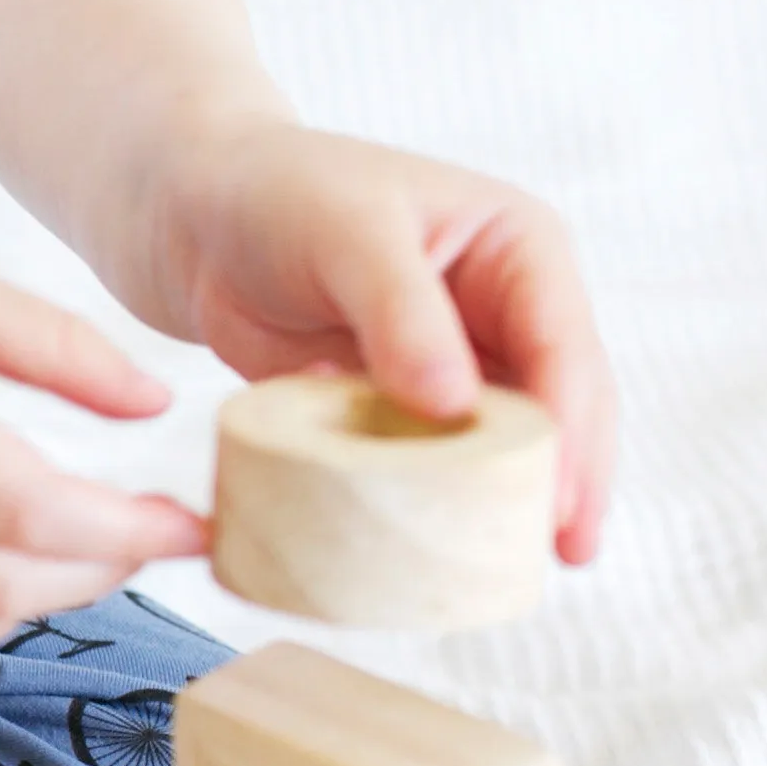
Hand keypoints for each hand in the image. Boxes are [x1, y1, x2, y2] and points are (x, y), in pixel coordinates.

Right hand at [0, 202, 205, 663]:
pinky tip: (19, 559)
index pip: (25, 511)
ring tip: (95, 539)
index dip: (126, 531)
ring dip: (48, 597)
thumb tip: (156, 405)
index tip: (193, 521)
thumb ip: (55, 344)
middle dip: (101, 572)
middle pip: (0, 585)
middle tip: (157, 531)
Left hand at [143, 120, 616, 563]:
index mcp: (517, 249)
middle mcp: (502, 309)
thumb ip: (402, 315)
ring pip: (499, 444)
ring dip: (504, 502)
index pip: (564, 346)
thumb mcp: (348, 235)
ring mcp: (453, 363)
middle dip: (564, 481)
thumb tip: (455, 407)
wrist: (195, 215)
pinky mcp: (398, 404)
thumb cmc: (280, 195)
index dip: (571, 429)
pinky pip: (429, 462)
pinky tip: (435, 550)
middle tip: (563, 555)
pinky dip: (432, 501)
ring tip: (511, 570)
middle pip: (555, 407)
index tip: (559, 504)